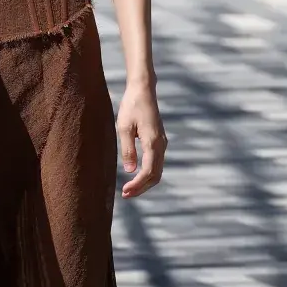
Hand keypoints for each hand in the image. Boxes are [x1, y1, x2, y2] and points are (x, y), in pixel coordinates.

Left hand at [118, 82, 166, 198]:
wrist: (143, 90)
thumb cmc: (132, 106)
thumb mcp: (124, 128)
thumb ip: (128, 149)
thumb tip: (130, 170)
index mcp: (153, 142)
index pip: (148, 171)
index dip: (137, 184)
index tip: (125, 191)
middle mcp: (161, 145)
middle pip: (155, 175)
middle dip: (141, 188)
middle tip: (125, 195)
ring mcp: (162, 144)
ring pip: (157, 171)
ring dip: (144, 183)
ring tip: (129, 190)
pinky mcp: (159, 142)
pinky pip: (156, 163)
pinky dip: (147, 174)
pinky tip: (136, 177)